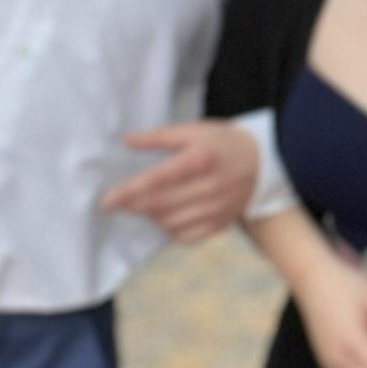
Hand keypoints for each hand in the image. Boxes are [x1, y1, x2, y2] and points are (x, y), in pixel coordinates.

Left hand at [100, 120, 259, 242]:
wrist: (260, 162)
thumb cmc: (220, 143)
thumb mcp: (192, 130)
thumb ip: (158, 137)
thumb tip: (125, 140)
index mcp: (199, 159)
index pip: (156, 180)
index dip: (128, 192)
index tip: (107, 202)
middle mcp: (208, 187)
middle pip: (159, 204)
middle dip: (133, 206)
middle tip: (121, 202)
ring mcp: (215, 209)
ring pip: (168, 223)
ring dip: (151, 216)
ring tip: (147, 204)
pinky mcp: (219, 224)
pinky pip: (184, 236)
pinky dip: (168, 229)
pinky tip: (167, 216)